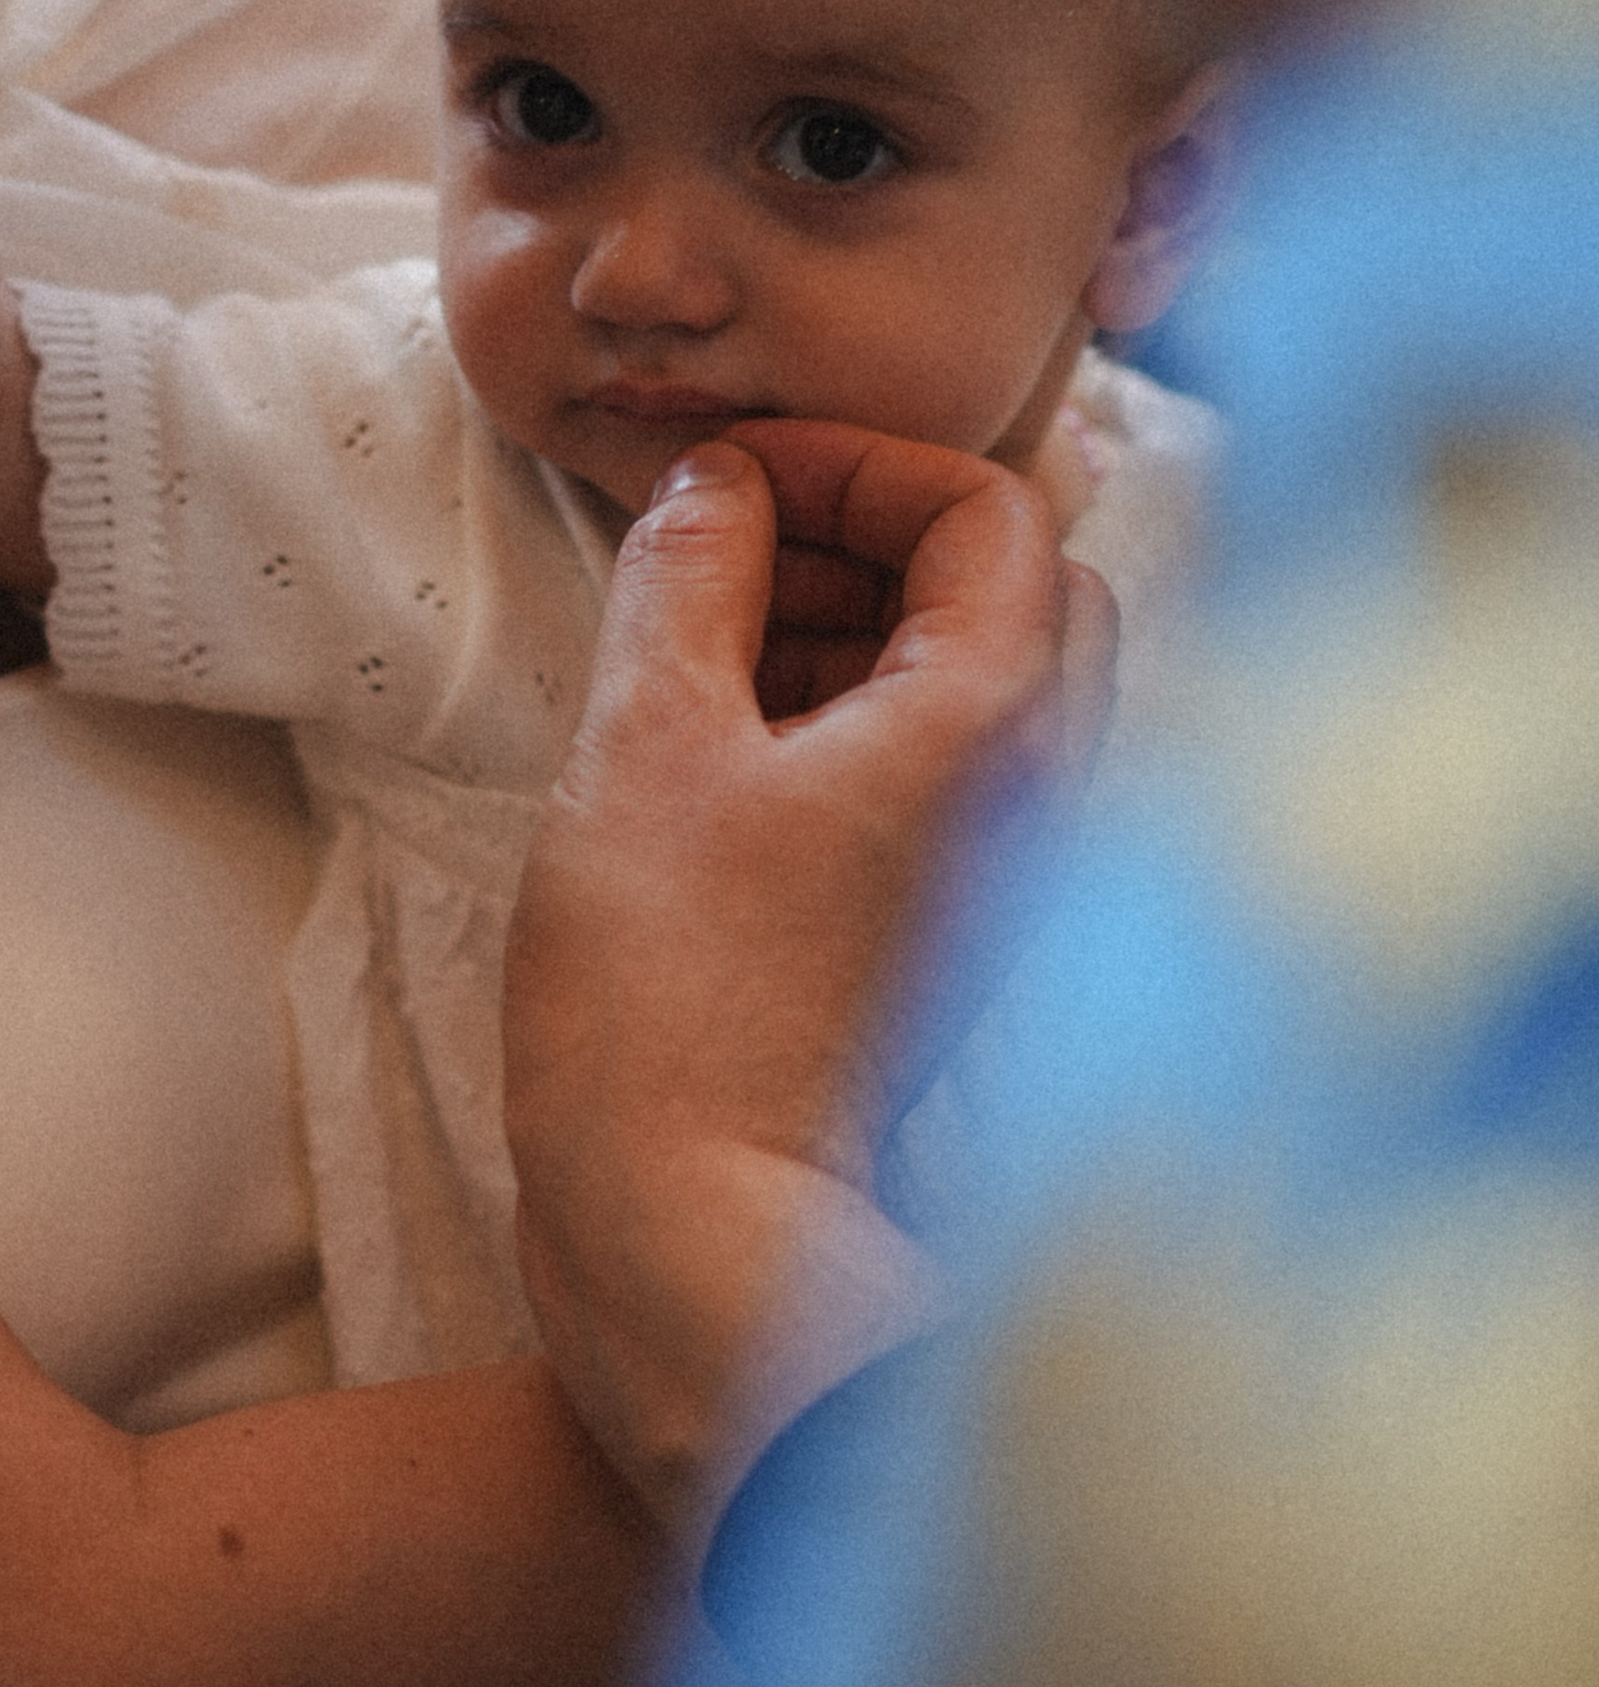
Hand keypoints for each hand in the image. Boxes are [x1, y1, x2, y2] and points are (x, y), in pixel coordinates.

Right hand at [505, 419, 1116, 1523]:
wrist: (691, 1221)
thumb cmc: (668, 994)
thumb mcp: (647, 738)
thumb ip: (689, 574)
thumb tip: (715, 487)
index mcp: (994, 719)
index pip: (991, 506)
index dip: (855, 465)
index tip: (733, 483)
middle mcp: (1039, 791)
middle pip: (1008, 591)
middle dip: (866, 541)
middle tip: (728, 557)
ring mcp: (1004, 872)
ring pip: (974, 683)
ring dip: (852, 632)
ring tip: (706, 655)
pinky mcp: (951, 935)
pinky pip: (938, 775)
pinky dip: (850, 725)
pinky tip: (724, 755)